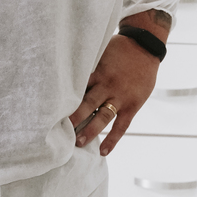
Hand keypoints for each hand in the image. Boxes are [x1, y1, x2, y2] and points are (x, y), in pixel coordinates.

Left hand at [71, 34, 159, 156]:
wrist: (145, 45)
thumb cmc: (119, 48)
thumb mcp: (100, 53)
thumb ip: (88, 68)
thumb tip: (67, 77)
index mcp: (97, 73)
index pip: (77, 89)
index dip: (64, 100)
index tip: (51, 112)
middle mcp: (107, 86)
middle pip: (87, 104)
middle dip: (73, 118)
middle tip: (60, 131)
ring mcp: (120, 97)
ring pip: (103, 116)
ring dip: (90, 131)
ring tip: (78, 143)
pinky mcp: (132, 105)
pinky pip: (121, 126)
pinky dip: (112, 139)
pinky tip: (103, 151)